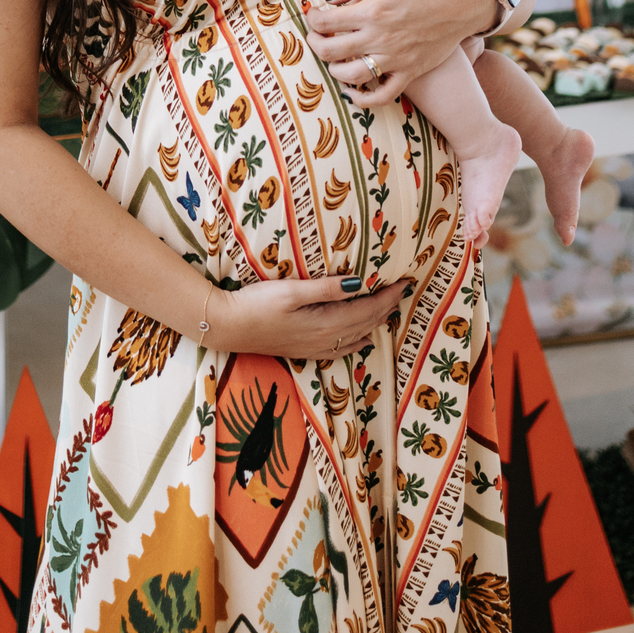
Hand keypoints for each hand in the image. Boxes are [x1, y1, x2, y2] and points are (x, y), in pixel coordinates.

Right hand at [207, 274, 405, 357]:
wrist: (228, 327)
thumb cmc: (257, 304)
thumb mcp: (291, 290)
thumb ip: (325, 288)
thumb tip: (358, 283)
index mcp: (326, 323)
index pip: (368, 309)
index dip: (388, 296)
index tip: (405, 282)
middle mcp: (326, 339)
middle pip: (367, 322)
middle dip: (387, 307)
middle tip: (403, 290)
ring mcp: (316, 347)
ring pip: (357, 335)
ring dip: (375, 322)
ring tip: (390, 308)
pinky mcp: (305, 350)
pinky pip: (342, 348)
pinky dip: (358, 340)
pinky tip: (364, 338)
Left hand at [305, 0, 500, 104]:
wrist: (462, 2)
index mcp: (373, 11)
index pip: (326, 22)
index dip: (312, 19)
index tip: (313, 15)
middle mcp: (381, 38)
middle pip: (330, 51)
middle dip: (314, 43)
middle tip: (315, 36)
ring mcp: (395, 59)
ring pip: (350, 76)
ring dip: (332, 69)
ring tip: (332, 58)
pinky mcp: (410, 72)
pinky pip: (382, 95)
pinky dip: (363, 99)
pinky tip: (352, 91)